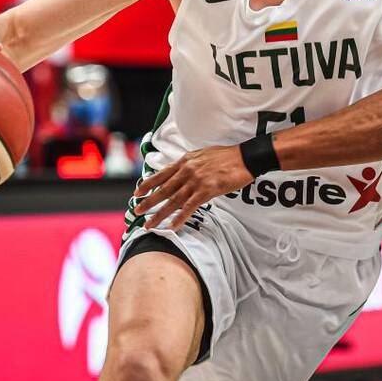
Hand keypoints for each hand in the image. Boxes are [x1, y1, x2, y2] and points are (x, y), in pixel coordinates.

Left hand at [133, 146, 252, 229]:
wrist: (244, 158)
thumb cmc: (226, 157)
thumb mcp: (203, 155)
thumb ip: (189, 163)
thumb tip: (180, 170)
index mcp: (185, 161)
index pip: (161, 174)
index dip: (148, 184)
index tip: (137, 192)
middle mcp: (187, 170)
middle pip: (163, 189)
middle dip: (148, 201)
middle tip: (136, 211)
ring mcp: (196, 181)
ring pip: (173, 200)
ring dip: (159, 213)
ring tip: (149, 224)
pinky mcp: (207, 190)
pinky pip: (190, 206)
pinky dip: (180, 217)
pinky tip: (172, 226)